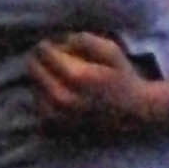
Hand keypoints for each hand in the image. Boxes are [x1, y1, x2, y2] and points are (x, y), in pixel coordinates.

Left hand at [28, 32, 162, 137]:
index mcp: (77, 77)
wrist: (134, 113)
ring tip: (54, 75)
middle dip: (39, 60)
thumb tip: (60, 41)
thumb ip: (83, 40)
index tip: (51, 44)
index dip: (46, 45)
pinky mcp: (58, 128)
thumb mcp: (110, 50)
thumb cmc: (123, 78)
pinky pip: (38, 107)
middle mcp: (63, 99)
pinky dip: (43, 97)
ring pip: (34, 88)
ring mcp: (58, 116)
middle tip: (49, 57)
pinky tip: (55, 93)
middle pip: (34, 70)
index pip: (45, 53)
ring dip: (40, 78)